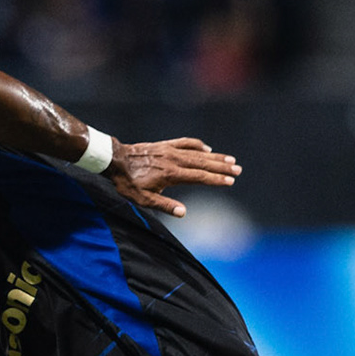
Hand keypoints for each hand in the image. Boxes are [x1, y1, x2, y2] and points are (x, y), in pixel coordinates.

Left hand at [106, 138, 241, 217]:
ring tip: (230, 159)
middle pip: (203, 163)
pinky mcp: (165, 145)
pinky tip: (207, 149)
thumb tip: (184, 213)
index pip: (199, 177)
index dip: (216, 179)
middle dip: (222, 167)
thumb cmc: (128, 183)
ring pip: (197, 153)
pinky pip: (186, 143)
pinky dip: (198, 145)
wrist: (115, 160)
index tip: (230, 181)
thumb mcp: (143, 199)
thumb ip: (164, 205)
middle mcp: (174, 160)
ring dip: (215, 156)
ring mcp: (170, 150)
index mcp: (171, 175)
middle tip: (238, 169)